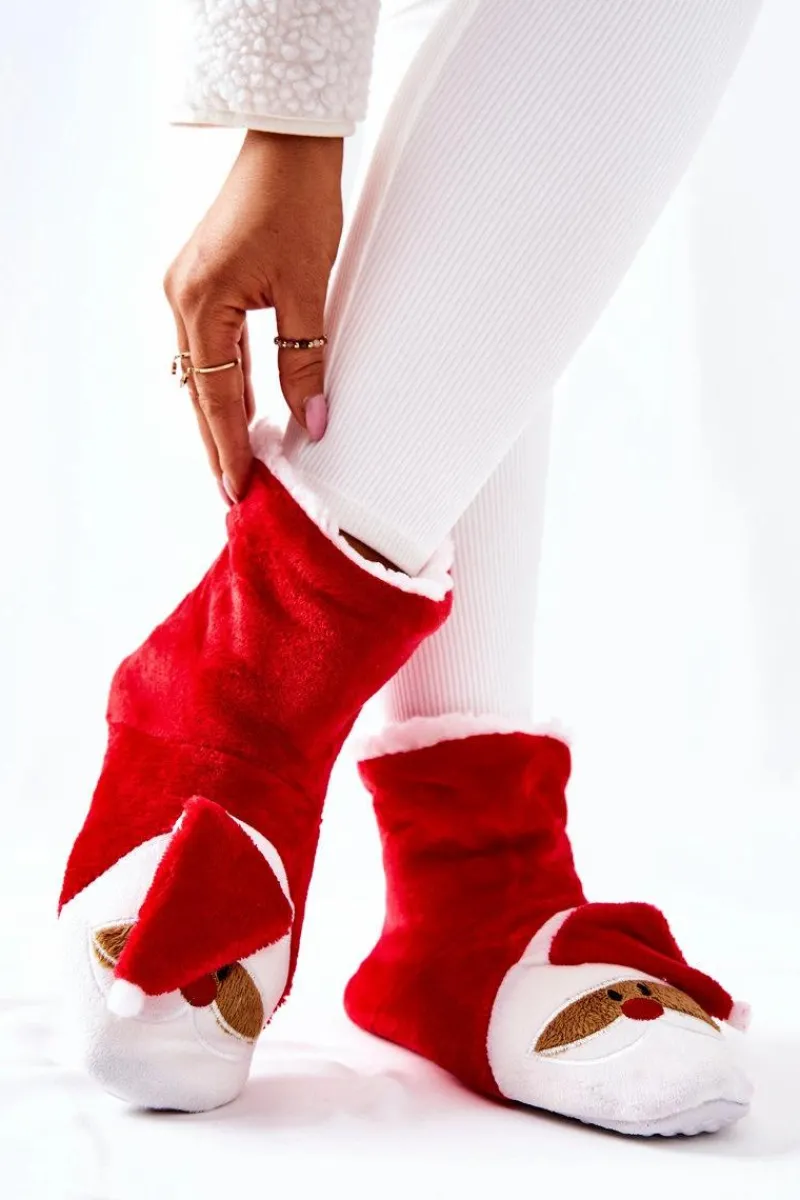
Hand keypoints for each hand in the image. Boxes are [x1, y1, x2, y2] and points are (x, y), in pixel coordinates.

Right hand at [164, 131, 343, 499]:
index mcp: (201, 302)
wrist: (289, 140)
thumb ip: (306, 359)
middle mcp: (183, 298)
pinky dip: (228, 382)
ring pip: (204, 371)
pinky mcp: (204, 280)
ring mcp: (188, 288)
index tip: (238, 490)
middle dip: (218, 443)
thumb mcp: (308, 288)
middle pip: (200, 390)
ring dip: (223, 415)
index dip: (229, 447)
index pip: (215, 396)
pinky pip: (212, 347)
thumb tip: (314, 420)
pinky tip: (243, 408)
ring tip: (240, 462)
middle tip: (234, 491)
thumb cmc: (297, 199)